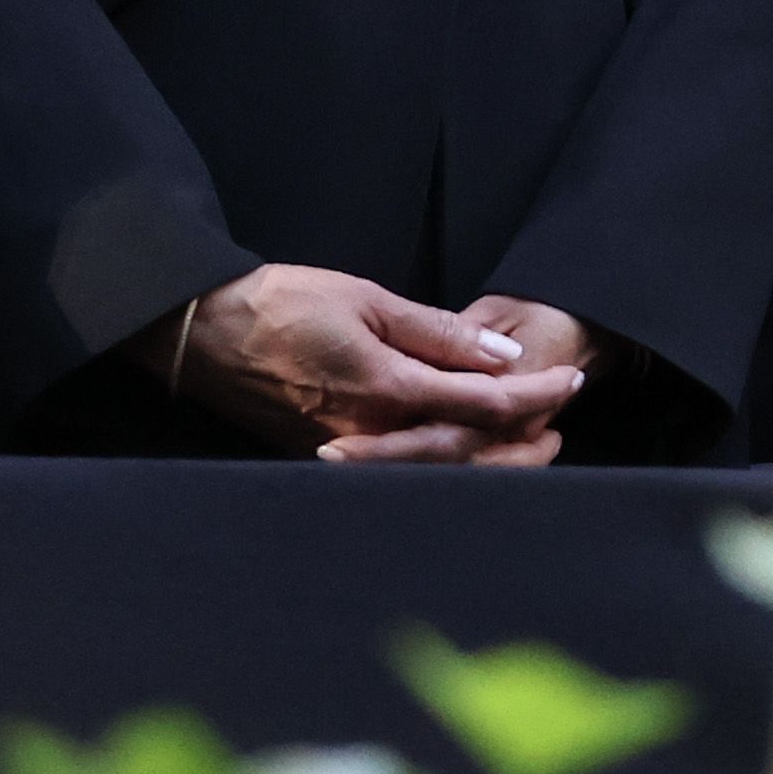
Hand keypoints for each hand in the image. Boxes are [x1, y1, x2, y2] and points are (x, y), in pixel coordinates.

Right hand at [171, 265, 589, 461]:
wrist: (200, 331)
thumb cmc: (281, 304)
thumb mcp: (367, 299)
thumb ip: (436, 331)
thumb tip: (498, 354)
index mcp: (385, 390)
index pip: (483, 405)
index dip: (536, 395)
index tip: (572, 381)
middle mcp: (368, 435)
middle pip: (467, 458)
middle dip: (521, 444)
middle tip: (559, 426)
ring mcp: (343, 455)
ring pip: (434, 474)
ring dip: (487, 461)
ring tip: (525, 441)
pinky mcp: (322, 459)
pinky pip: (397, 473)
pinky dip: (441, 465)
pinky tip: (462, 448)